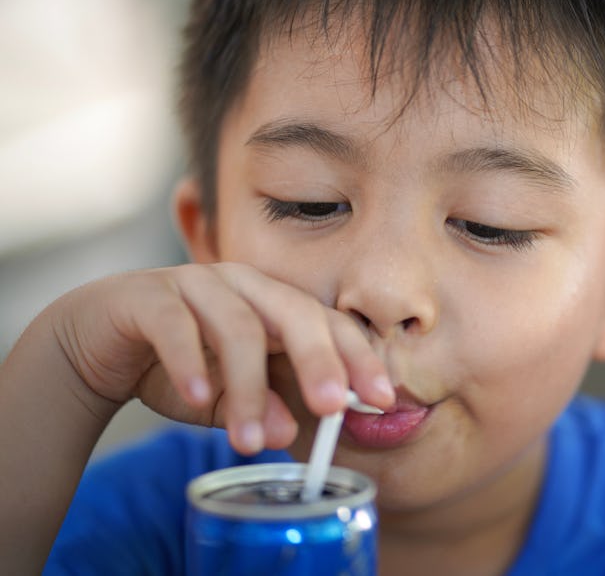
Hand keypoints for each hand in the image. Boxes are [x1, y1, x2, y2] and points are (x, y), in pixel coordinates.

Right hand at [46, 262, 393, 453]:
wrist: (101, 342)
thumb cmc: (179, 362)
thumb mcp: (228, 394)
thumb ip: (259, 407)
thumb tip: (288, 432)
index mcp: (274, 303)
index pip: (329, 323)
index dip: (359, 358)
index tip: (384, 401)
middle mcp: (243, 285)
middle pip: (294, 313)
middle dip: (320, 361)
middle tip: (334, 407)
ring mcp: (195, 284)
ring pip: (236, 326)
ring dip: (246, 387)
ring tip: (248, 440)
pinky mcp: (148, 296)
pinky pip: (174, 324)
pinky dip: (187, 361)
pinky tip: (196, 397)